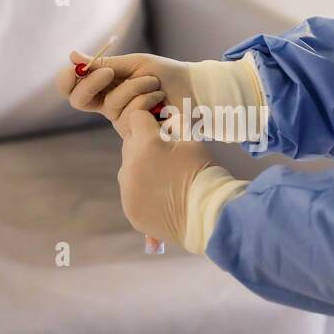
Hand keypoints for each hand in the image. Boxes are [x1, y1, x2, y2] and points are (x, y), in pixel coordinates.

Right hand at [56, 51, 194, 132]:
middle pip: (79, 101)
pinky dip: (146, 100)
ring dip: (135, 88)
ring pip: (111, 104)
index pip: (73, 87)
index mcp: (104, 86)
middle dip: (91, 85)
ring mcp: (120, 119)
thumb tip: (72, 55)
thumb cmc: (165, 73)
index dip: (67, 80)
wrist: (192, 88)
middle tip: (109, 73)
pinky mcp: (135, 131)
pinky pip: (129, 115)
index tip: (75, 68)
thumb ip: (105, 64)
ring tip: (154, 83)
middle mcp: (107, 104)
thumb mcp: (134, 64)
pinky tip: (160, 99)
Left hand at [117, 109, 213, 247]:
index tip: (162, 126)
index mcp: (145, 144)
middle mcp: (129, 165)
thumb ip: (176, 124)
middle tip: (167, 154)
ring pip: (128, 168)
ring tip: (165, 179)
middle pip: (130, 143)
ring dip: (141, 167)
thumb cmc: (203, 173)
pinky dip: (142, 191)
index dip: (150, 120)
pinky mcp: (130, 209)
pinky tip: (162, 197)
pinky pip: (130, 192)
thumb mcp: (193, 140)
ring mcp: (127, 190)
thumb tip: (167, 118)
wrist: (206, 215)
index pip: (137, 118)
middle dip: (144, 143)